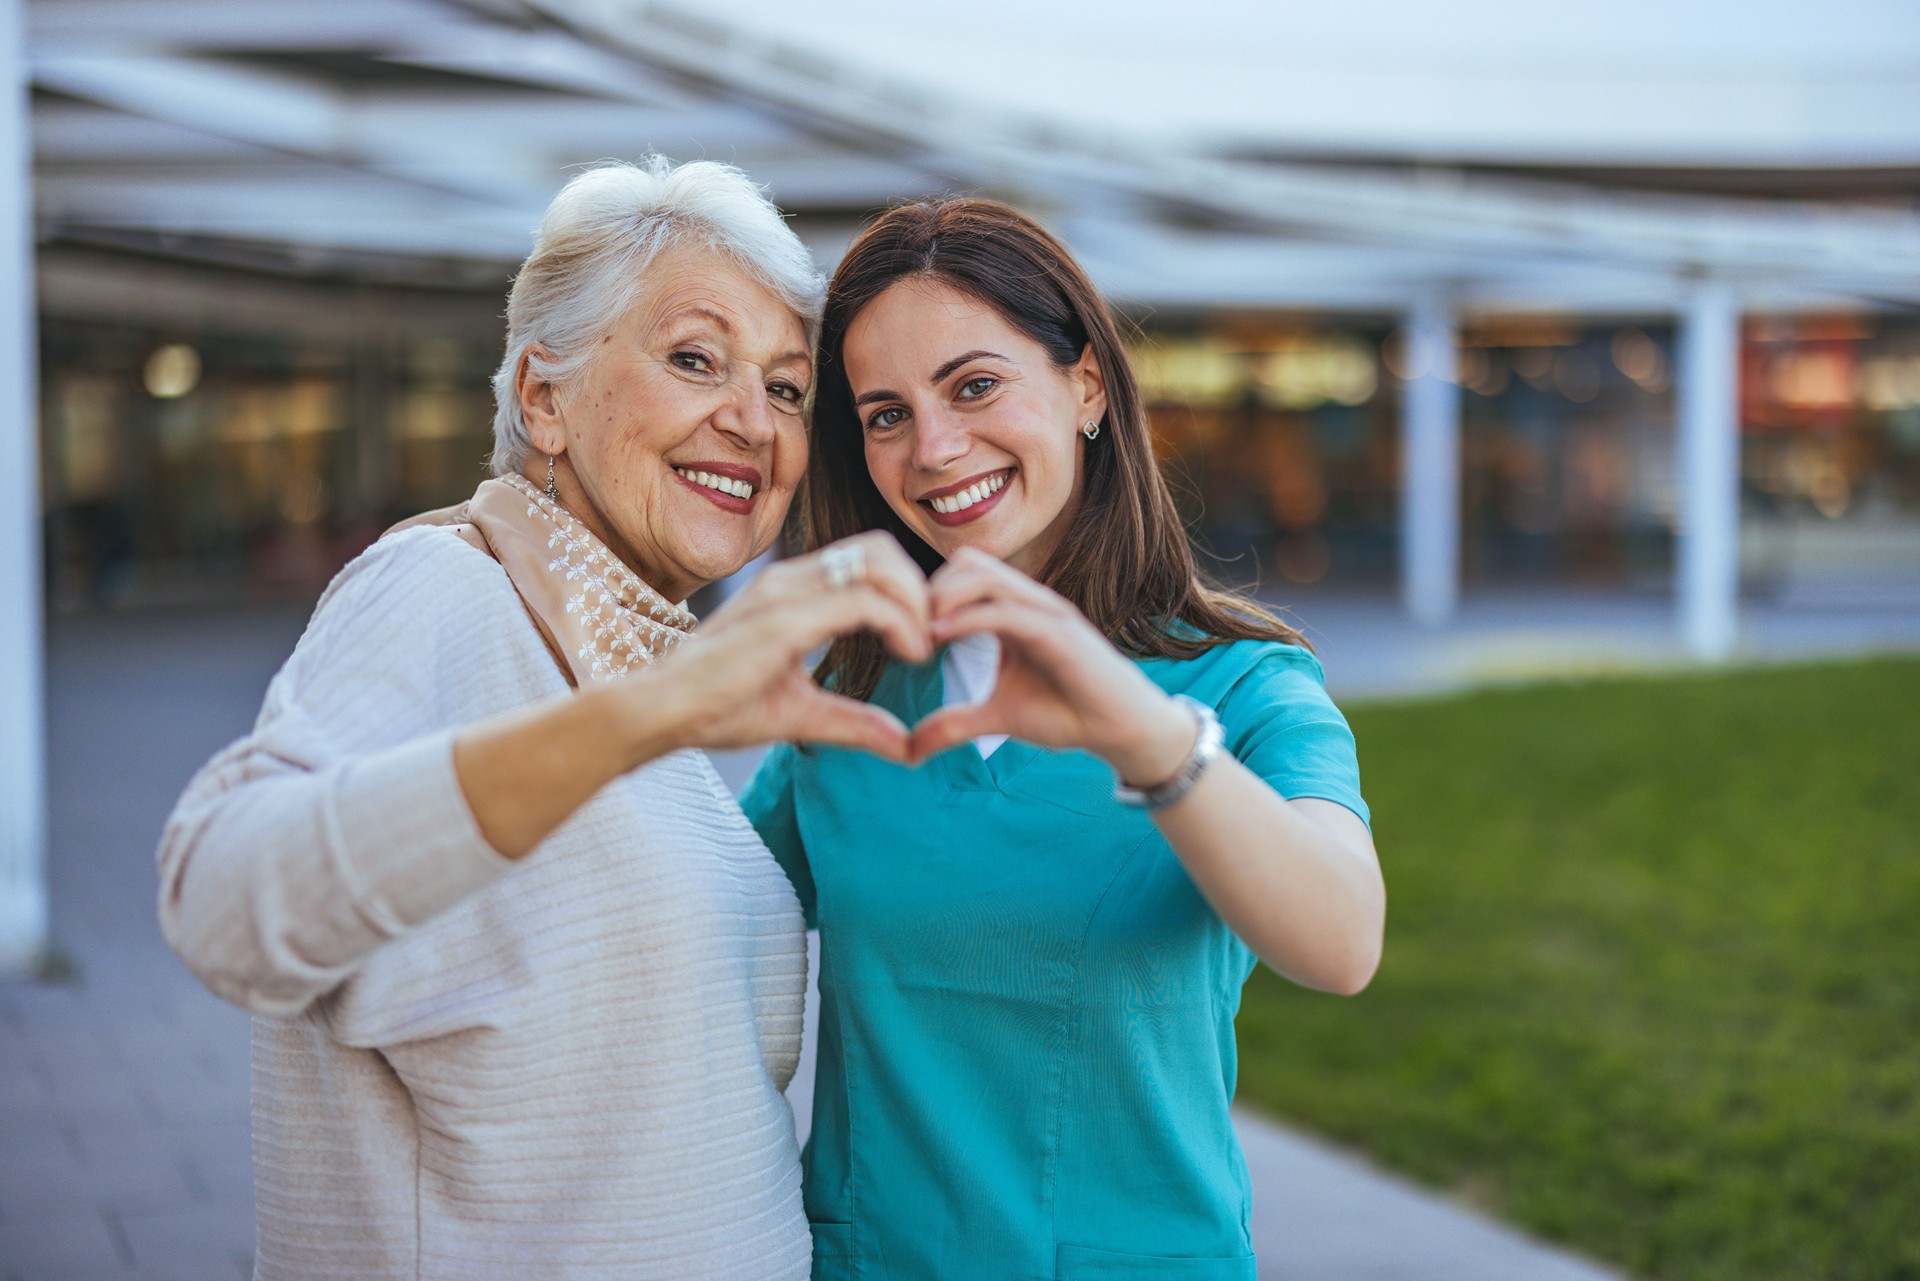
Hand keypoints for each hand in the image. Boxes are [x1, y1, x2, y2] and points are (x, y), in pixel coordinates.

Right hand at [634, 532, 932, 761]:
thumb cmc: (717, 707)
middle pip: (879, 548)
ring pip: (877, 563)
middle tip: (930, 637)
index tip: (922, 639)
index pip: (867, 559)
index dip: (907, 591)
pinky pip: (861, 600)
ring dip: (915, 602)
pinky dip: (899, 622)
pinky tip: (910, 654)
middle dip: (918, 587)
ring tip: (922, 647)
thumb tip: (906, 746)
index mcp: (792, 591)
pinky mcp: (784, 619)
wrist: (659, 712)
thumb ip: (854, 722)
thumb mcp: (802, 713)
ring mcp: (786, 593)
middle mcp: (791, 579)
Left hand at [909, 548, 1196, 782]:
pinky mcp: (1058, 631)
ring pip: (983, 575)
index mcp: (1012, 611)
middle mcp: (1028, 602)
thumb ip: (954, 724)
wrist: (1120, 728)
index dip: (926, 595)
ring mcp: (1045, 611)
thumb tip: (909, 750)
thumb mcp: (997, 717)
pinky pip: (1005, 610)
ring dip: (942, 597)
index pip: (961, 574)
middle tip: (906, 630)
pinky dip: (967, 618)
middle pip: (967, 562)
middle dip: (928, 589)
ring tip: (920, 634)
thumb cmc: (1066, 713)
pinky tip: (939, 639)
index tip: (901, 631)